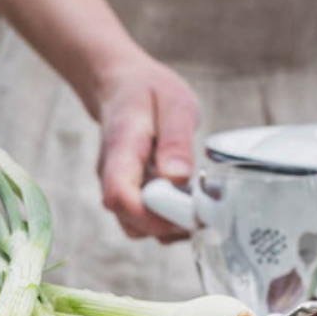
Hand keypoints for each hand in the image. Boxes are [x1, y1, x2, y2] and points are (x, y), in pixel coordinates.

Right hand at [86, 55, 199, 240]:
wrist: (122, 88)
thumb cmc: (148, 92)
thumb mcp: (174, 103)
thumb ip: (175, 140)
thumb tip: (178, 178)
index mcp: (120, 149)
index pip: (120, 196)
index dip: (152, 214)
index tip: (187, 209)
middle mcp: (112, 175)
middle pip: (129, 221)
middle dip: (169, 225)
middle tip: (205, 208)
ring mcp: (119, 188)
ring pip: (138, 227)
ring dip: (171, 226)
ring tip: (201, 203)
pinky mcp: (130, 195)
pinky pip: (145, 221)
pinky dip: (169, 221)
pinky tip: (191, 202)